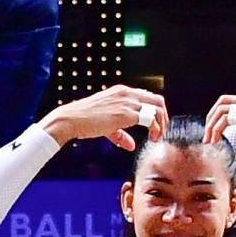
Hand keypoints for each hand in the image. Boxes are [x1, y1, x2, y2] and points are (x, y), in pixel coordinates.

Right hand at [45, 84, 164, 149]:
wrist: (72, 119)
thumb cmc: (84, 120)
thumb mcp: (106, 125)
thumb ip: (120, 134)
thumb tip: (130, 145)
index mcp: (122, 92)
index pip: (148, 96)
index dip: (155, 111)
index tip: (155, 125)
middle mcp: (127, 94)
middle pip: (157, 100)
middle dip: (163, 117)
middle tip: (161, 131)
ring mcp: (127, 102)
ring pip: (157, 108)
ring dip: (162, 124)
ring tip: (157, 136)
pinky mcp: (126, 113)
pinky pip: (150, 118)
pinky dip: (156, 128)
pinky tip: (152, 137)